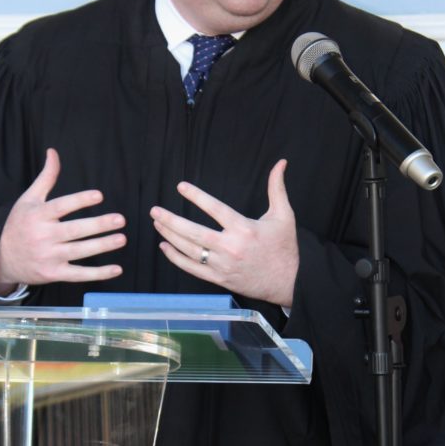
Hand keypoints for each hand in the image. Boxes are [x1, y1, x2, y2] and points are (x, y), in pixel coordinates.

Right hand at [0, 148, 125, 292]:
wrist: (0, 257)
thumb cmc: (19, 224)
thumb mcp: (28, 199)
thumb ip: (46, 177)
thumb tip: (53, 152)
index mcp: (38, 215)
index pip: (61, 207)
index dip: (80, 201)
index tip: (99, 195)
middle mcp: (43, 236)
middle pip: (75, 230)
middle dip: (99, 225)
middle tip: (120, 219)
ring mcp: (48, 257)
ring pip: (79, 252)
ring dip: (102, 246)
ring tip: (121, 238)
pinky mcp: (53, 273)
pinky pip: (78, 275)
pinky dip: (98, 274)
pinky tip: (116, 268)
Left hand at [149, 160, 297, 307]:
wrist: (289, 282)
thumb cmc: (285, 247)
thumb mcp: (284, 215)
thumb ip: (277, 188)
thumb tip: (281, 163)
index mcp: (245, 229)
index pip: (215, 209)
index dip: (196, 196)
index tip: (180, 187)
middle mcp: (231, 248)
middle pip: (194, 233)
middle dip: (171, 221)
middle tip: (155, 210)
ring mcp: (223, 265)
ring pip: (189, 250)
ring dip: (170, 236)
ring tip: (157, 223)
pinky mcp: (219, 279)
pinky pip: (192, 268)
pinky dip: (176, 258)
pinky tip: (165, 246)